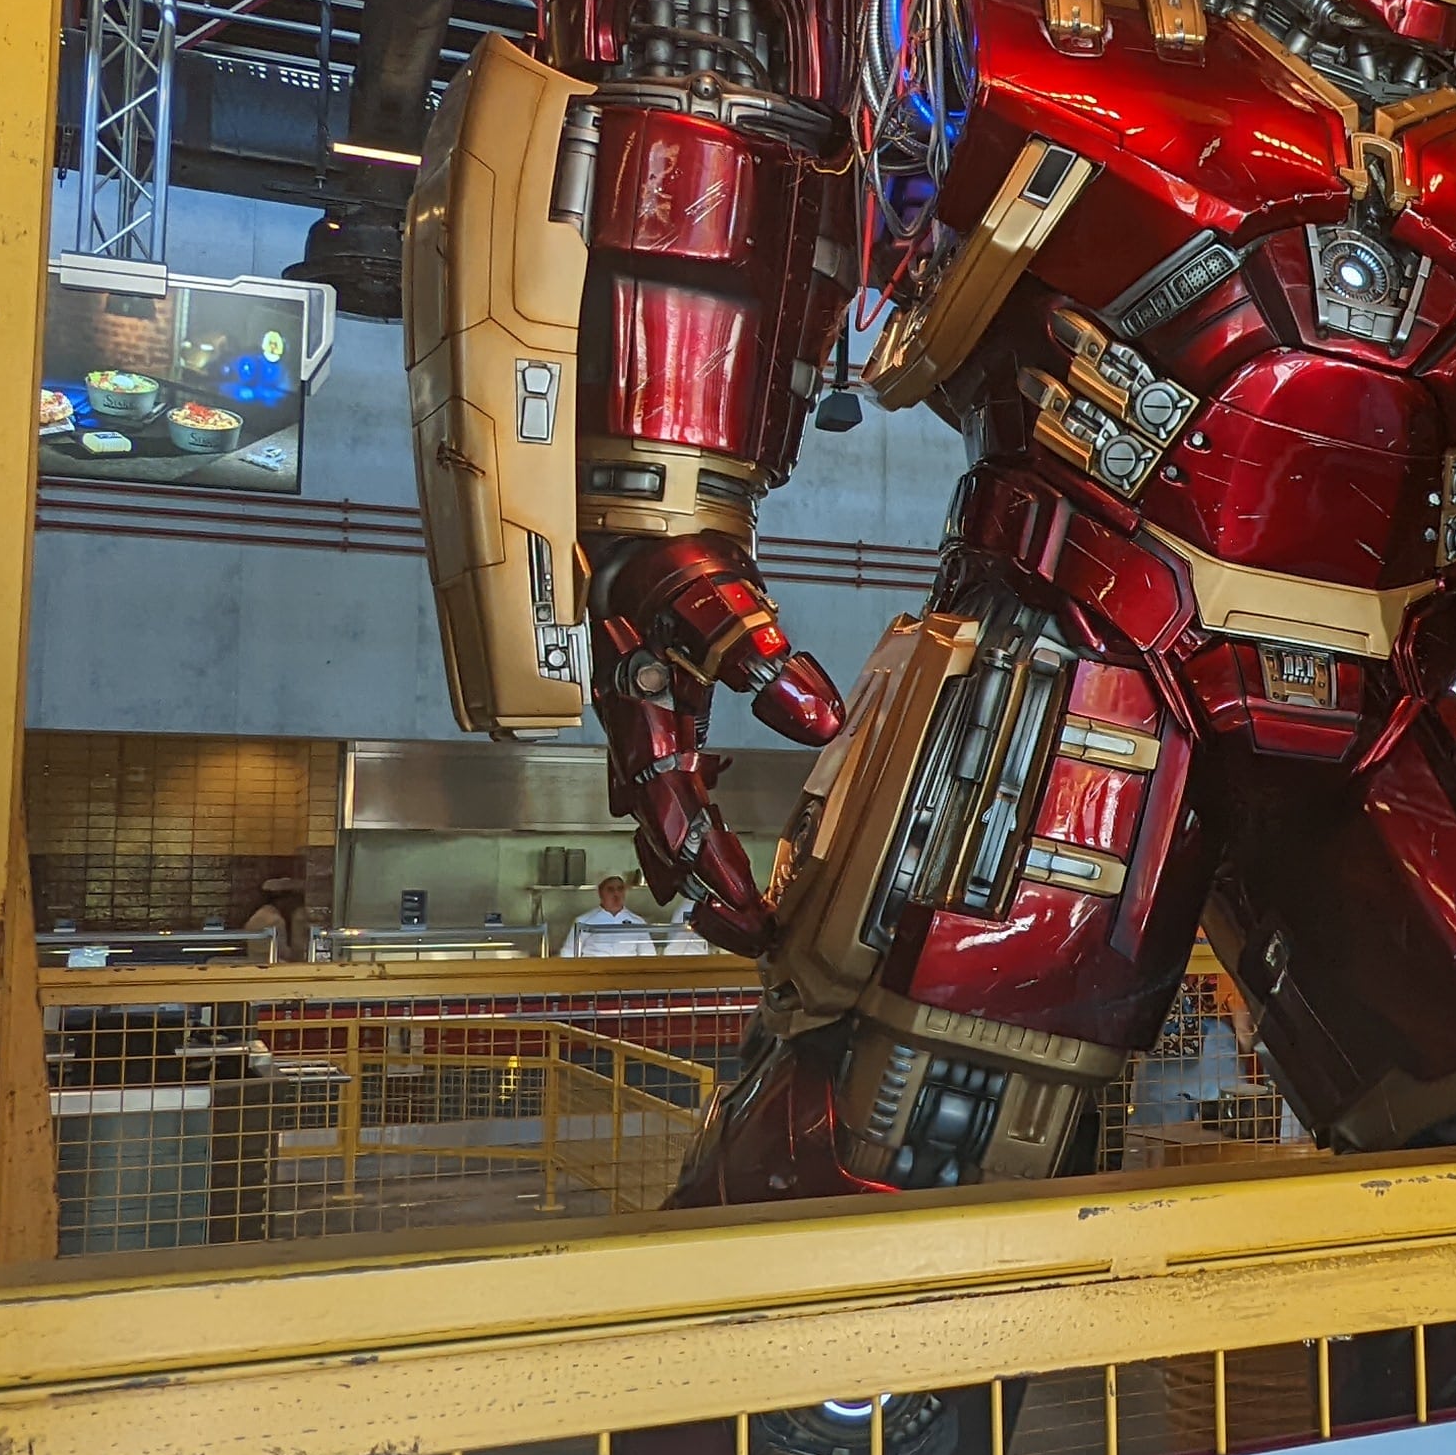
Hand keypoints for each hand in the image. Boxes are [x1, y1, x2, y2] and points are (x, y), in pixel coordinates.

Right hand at [586, 531, 846, 952]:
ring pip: (654, 810)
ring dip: (683, 859)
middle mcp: (635, 731)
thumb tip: (820, 718)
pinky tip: (706, 809)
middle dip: (698, 884)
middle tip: (738, 930)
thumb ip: (765, 665)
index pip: (675, 813)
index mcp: (646, 718)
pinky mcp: (654, 708)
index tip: (741, 907)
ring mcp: (640, 722)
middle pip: (659, 829)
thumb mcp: (725, 609)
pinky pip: (662, 776)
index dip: (707, 865)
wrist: (643, 525)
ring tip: (714, 902)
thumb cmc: (675, 564)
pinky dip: (683, 806)